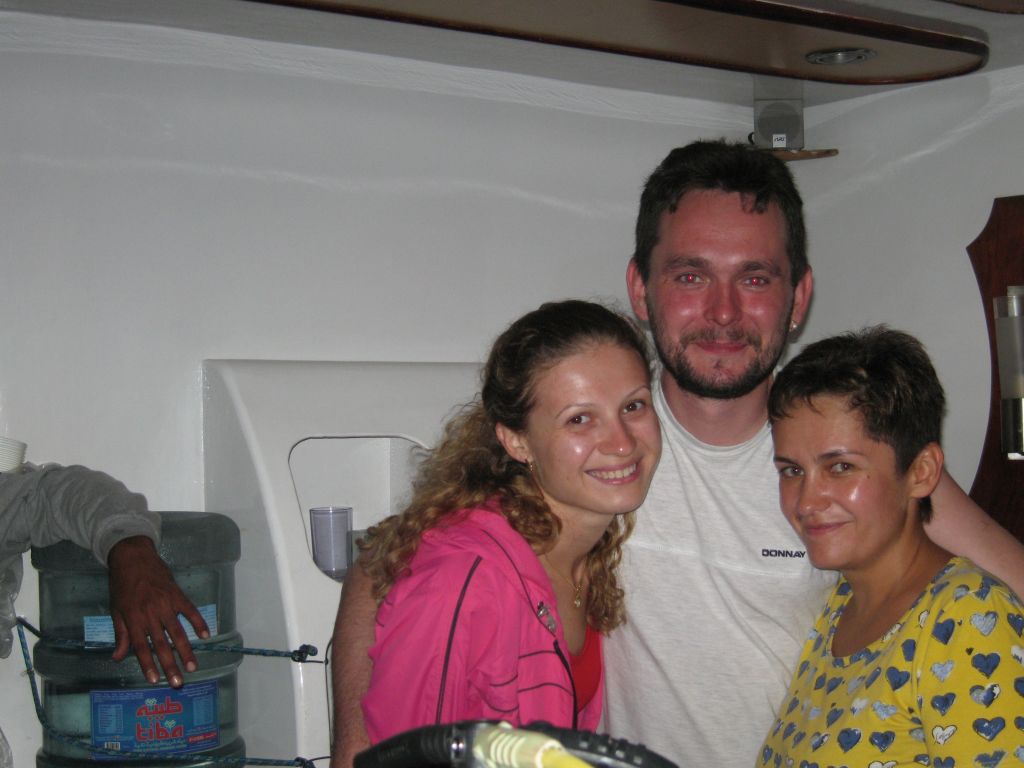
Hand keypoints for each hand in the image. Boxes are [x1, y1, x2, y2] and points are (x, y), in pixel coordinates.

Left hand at [107, 536, 209, 687]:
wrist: (133, 557)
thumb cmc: (121, 585)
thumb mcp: (116, 610)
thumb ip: (120, 634)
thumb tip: (118, 657)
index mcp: (133, 619)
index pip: (141, 647)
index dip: (148, 665)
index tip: (155, 680)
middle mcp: (150, 613)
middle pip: (161, 644)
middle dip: (170, 665)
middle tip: (178, 682)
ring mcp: (165, 603)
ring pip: (177, 632)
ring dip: (186, 650)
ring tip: (193, 666)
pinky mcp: (177, 594)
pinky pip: (190, 611)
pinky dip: (198, 623)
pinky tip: (205, 635)